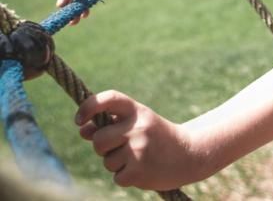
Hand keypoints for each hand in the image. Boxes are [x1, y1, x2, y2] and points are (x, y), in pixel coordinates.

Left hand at [76, 90, 201, 190]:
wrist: (189, 154)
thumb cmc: (158, 137)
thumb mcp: (138, 124)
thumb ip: (111, 125)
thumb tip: (83, 129)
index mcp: (137, 111)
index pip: (108, 99)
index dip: (89, 106)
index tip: (78, 120)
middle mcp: (138, 127)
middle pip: (99, 140)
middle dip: (103, 148)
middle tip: (121, 148)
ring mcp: (138, 149)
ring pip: (107, 161)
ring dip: (117, 164)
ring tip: (139, 158)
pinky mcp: (138, 170)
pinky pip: (117, 177)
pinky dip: (126, 177)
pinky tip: (143, 169)